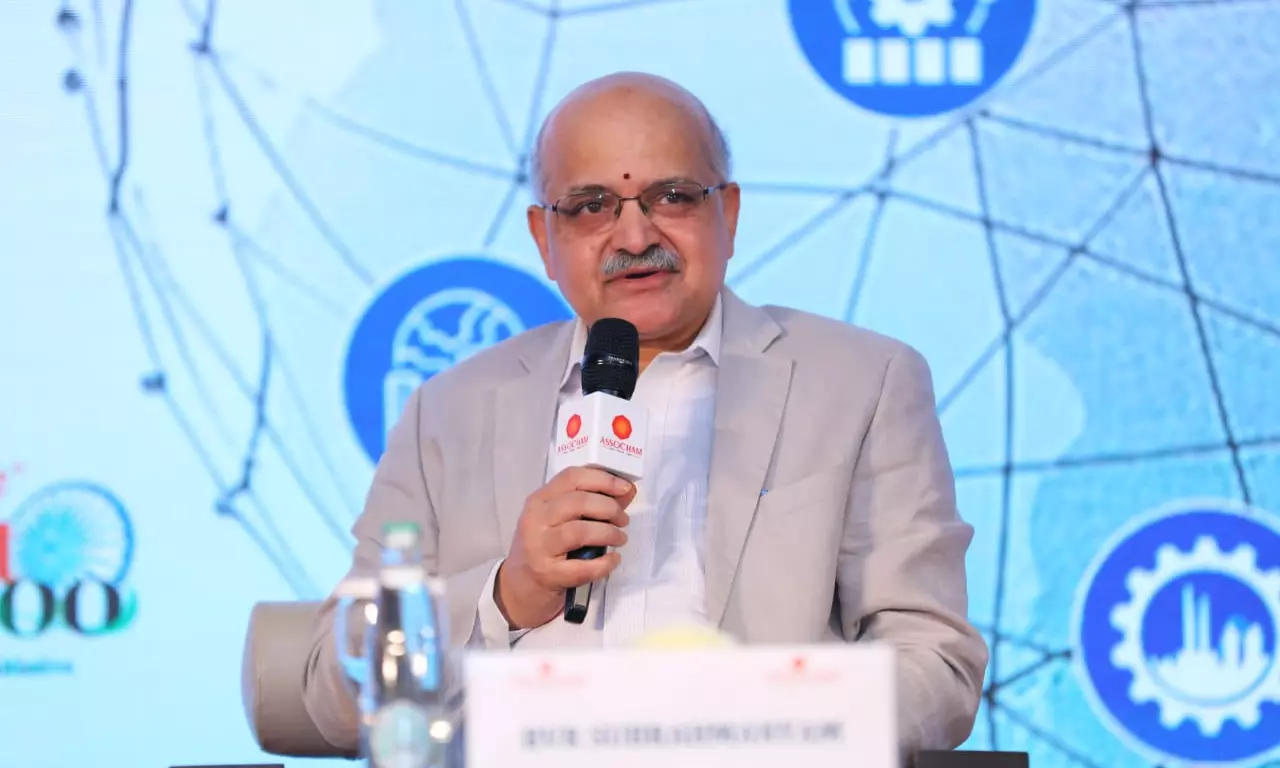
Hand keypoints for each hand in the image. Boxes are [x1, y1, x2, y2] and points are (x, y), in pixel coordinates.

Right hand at [495, 467, 635, 629]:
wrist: (520, 586)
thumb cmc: (545, 547)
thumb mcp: (560, 519)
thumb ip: (592, 503)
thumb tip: (628, 490)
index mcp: (539, 500)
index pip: (572, 477)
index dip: (603, 480)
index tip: (624, 488)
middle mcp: (535, 520)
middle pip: (578, 502)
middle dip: (609, 508)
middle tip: (623, 520)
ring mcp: (539, 547)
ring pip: (580, 531)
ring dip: (608, 533)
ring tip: (620, 538)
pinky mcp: (547, 574)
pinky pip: (582, 567)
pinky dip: (604, 563)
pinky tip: (613, 560)